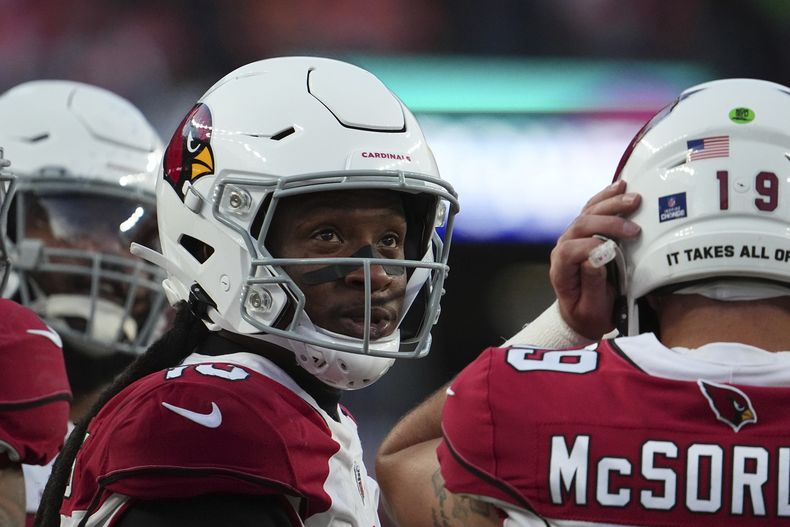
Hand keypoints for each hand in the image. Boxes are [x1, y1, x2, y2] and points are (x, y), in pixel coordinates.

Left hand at [549, 180, 640, 338]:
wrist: (583, 313)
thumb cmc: (588, 313)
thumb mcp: (591, 308)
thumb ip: (591, 283)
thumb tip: (595, 258)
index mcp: (561, 270)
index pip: (570, 250)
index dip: (591, 247)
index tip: (614, 251)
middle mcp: (564, 248)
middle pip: (580, 225)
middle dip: (608, 222)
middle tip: (633, 227)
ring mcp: (574, 238)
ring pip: (587, 212)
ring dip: (610, 203)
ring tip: (632, 198)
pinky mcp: (586, 233)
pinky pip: (593, 209)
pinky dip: (606, 197)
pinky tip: (620, 187)